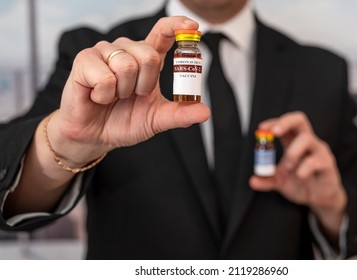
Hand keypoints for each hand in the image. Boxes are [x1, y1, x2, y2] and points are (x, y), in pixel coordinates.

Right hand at [47, 17, 209, 165]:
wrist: (96, 136)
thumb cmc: (125, 122)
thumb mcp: (157, 120)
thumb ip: (180, 114)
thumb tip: (205, 112)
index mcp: (147, 60)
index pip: (163, 33)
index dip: (177, 26)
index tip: (193, 26)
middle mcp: (128, 50)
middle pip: (149, 55)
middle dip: (145, 85)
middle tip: (132, 96)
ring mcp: (105, 52)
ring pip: (127, 66)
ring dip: (123, 92)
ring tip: (114, 97)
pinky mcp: (85, 60)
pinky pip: (105, 77)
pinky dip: (104, 95)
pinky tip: (98, 97)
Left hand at [250, 112, 346, 239]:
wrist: (320, 198)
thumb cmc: (301, 183)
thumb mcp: (280, 182)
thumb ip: (266, 180)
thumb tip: (252, 181)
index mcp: (294, 142)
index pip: (286, 124)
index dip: (274, 122)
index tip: (262, 128)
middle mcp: (308, 142)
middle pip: (300, 120)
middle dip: (285, 122)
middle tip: (274, 132)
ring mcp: (319, 151)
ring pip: (307, 139)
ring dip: (292, 152)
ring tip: (287, 167)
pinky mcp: (327, 164)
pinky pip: (316, 160)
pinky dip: (304, 168)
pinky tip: (300, 175)